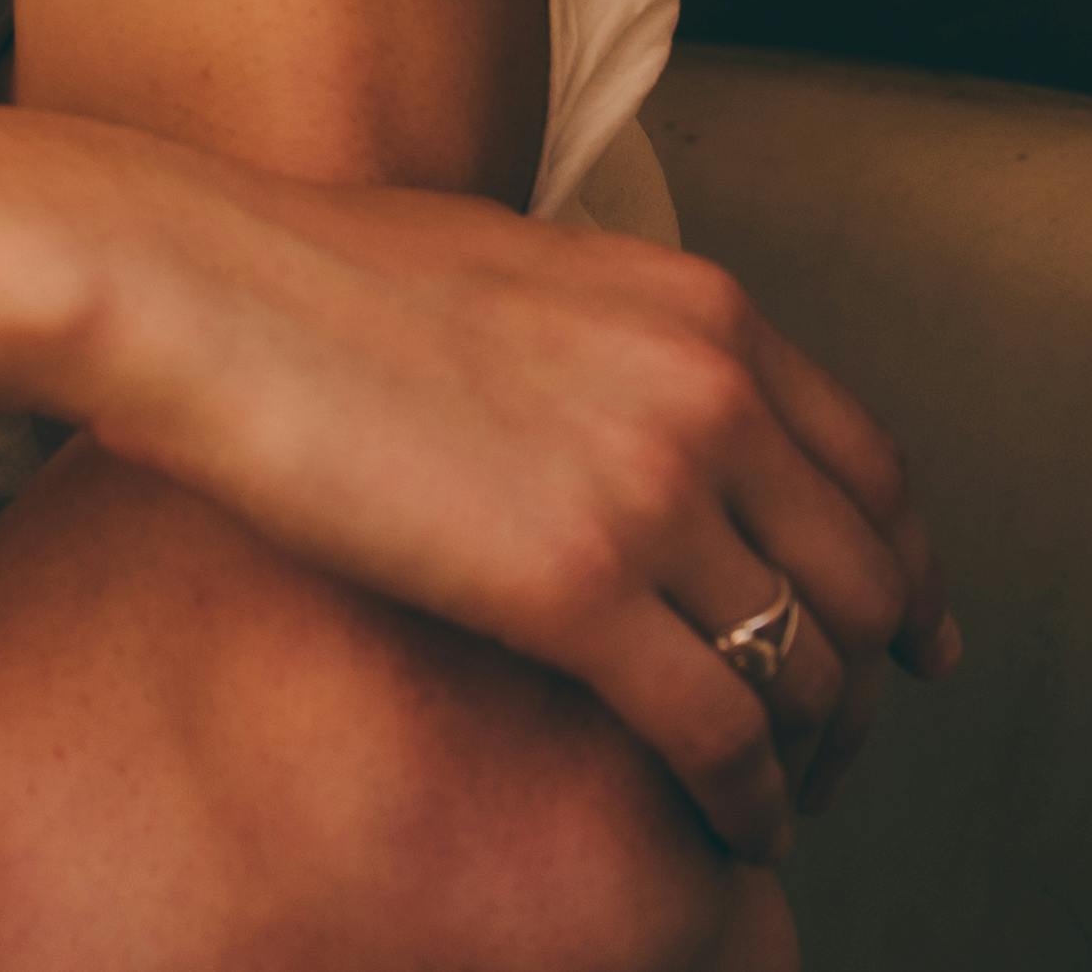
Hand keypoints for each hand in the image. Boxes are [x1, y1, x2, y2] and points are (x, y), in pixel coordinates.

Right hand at [61, 151, 957, 858]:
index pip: (874, 473)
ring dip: (810, 754)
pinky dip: (746, 795)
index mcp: (698, 313)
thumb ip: (600, 336)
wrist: (187, 284)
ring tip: (776, 799)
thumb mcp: (506, 266)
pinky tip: (728, 824)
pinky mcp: (575, 588)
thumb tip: (608, 399)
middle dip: (864, 683)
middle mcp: (707, 394)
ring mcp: (649, 490)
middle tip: (831, 745)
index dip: (903, 574)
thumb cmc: (292, 272)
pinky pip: (718, 728)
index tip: (905, 638)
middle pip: (864, 582)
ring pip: (807, 667)